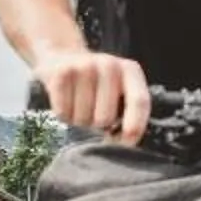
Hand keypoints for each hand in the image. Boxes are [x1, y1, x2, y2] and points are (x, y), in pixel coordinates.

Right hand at [34, 48, 151, 143]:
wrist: (62, 57)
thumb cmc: (95, 83)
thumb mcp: (118, 89)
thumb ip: (127, 111)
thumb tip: (124, 143)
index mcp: (130, 70)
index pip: (139, 101)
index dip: (135, 126)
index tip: (127, 143)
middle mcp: (109, 65)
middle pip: (105, 117)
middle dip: (97, 124)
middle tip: (93, 111)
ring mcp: (84, 67)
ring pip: (83, 118)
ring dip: (79, 119)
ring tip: (78, 103)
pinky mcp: (61, 74)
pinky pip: (64, 113)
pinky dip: (64, 114)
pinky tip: (66, 100)